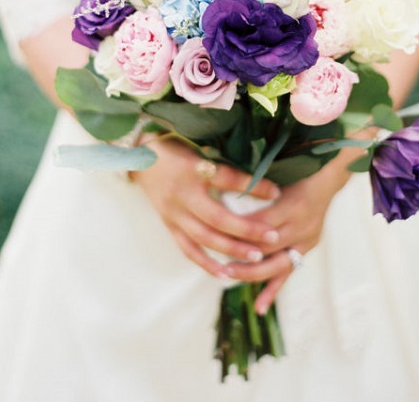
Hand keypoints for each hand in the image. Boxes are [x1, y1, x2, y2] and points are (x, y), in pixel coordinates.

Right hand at [131, 136, 280, 278]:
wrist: (140, 156)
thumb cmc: (176, 146)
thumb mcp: (198, 145)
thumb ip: (223, 159)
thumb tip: (260, 166)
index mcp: (193, 168)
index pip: (227, 178)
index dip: (252, 185)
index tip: (277, 192)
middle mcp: (183, 193)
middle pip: (217, 216)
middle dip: (247, 229)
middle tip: (272, 236)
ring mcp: (174, 212)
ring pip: (205, 237)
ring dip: (231, 250)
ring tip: (256, 256)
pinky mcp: (169, 224)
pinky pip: (188, 249)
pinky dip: (206, 263)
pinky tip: (226, 274)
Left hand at [222, 147, 359, 314]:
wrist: (328, 175)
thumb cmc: (298, 168)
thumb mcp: (279, 170)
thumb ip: (256, 184)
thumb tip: (223, 190)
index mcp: (293, 205)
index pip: (261, 223)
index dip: (238, 230)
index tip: (215, 232)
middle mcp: (301, 225)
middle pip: (267, 247)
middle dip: (241, 256)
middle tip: (218, 261)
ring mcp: (306, 239)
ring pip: (277, 265)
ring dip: (252, 273)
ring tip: (228, 276)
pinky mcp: (307, 248)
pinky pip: (289, 272)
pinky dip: (273, 290)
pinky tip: (259, 307)